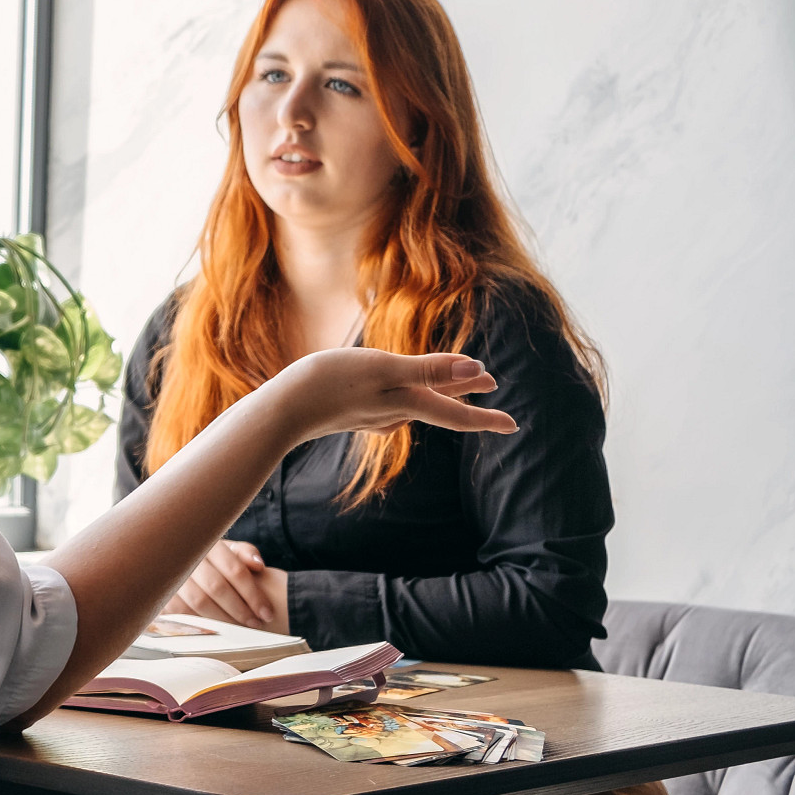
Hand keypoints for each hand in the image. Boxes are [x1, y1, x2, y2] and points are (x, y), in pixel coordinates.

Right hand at [163, 540, 288, 629]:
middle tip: (255, 623)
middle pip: (217, 587)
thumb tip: (257, 564)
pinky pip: (181, 610)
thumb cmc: (211, 557)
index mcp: (208, 544)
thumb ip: (245, 553)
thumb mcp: (228, 549)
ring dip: (222, 618)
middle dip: (240, 609)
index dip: (253, 594)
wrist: (174, 556)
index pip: (235, 570)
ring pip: (199, 601)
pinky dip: (200, 621)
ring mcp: (171, 573)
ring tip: (239, 628)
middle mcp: (188, 556)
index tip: (266, 613)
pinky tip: (216, 628)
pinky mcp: (162, 591)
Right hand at [275, 349, 516, 443]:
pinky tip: (400, 396)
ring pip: (414, 402)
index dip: (485, 417)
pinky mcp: (353, 411)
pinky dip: (408, 395)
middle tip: (490, 386)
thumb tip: (477, 370)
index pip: (455, 412)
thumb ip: (430, 370)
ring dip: (438, 392)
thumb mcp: (384, 369)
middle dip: (463, 392)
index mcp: (406, 403)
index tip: (513, 425)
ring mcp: (371, 414)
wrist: (281, 410)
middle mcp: (393, 413)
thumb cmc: (330, 383)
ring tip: (455, 383)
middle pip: (437, 402)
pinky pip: (391, 403)